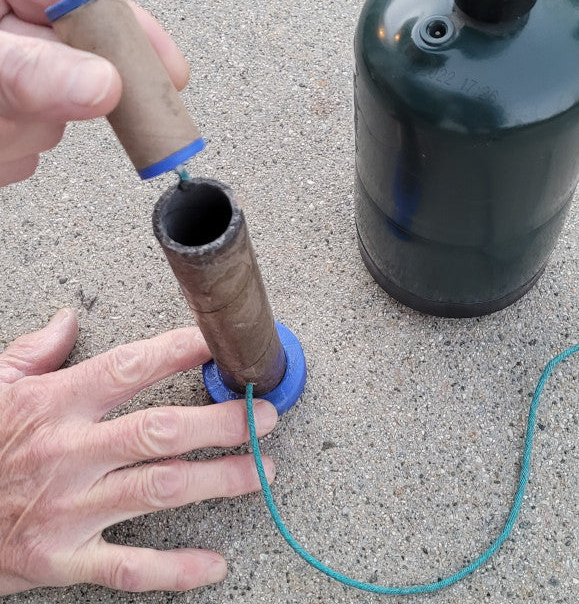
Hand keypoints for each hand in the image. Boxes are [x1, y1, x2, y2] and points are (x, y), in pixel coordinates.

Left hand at [0, 0, 189, 185]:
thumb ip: (28, 71)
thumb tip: (102, 84)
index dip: (130, 30)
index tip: (169, 70)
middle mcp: (2, 23)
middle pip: (75, 55)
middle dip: (70, 92)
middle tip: (113, 114)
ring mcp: (1, 74)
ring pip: (52, 108)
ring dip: (29, 129)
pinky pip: (27, 143)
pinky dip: (11, 153)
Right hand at [0, 310, 276, 593]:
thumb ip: (36, 352)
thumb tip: (69, 319)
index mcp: (55, 404)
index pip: (130, 368)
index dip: (180, 351)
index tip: (220, 344)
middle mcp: (69, 452)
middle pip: (160, 431)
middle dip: (221, 422)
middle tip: (265, 415)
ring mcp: (69, 508)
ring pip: (160, 491)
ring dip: (220, 480)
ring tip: (263, 471)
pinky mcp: (63, 559)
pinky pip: (129, 567)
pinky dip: (175, 569)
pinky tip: (214, 564)